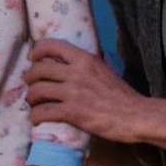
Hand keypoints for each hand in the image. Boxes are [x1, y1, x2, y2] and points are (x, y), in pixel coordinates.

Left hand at [26, 38, 150, 142]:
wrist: (135, 116)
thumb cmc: (121, 95)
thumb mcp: (102, 70)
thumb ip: (84, 66)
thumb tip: (65, 65)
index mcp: (84, 59)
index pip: (51, 45)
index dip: (37, 52)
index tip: (33, 60)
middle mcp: (75, 73)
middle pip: (38, 70)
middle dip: (29, 79)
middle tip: (31, 86)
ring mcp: (72, 93)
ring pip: (37, 91)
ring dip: (31, 98)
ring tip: (34, 104)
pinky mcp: (71, 113)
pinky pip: (43, 112)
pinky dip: (35, 116)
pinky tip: (37, 119)